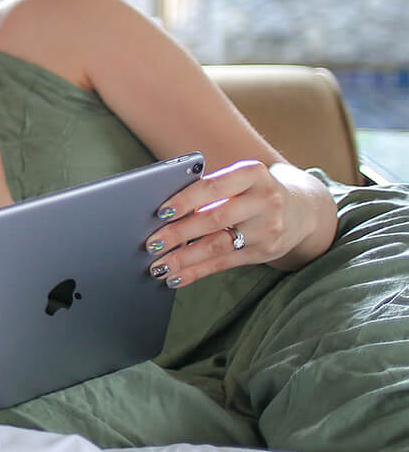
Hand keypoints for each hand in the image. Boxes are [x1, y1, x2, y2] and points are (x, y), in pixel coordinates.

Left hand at [142, 158, 334, 287]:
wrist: (301, 210)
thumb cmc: (252, 191)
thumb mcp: (239, 180)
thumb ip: (209, 190)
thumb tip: (162, 214)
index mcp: (253, 174)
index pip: (214, 186)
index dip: (186, 200)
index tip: (160, 213)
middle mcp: (266, 200)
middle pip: (215, 219)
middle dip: (179, 233)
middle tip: (151, 243)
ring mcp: (268, 228)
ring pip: (218, 245)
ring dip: (184, 258)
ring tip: (158, 265)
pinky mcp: (266, 251)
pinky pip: (225, 264)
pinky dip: (197, 271)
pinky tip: (177, 277)